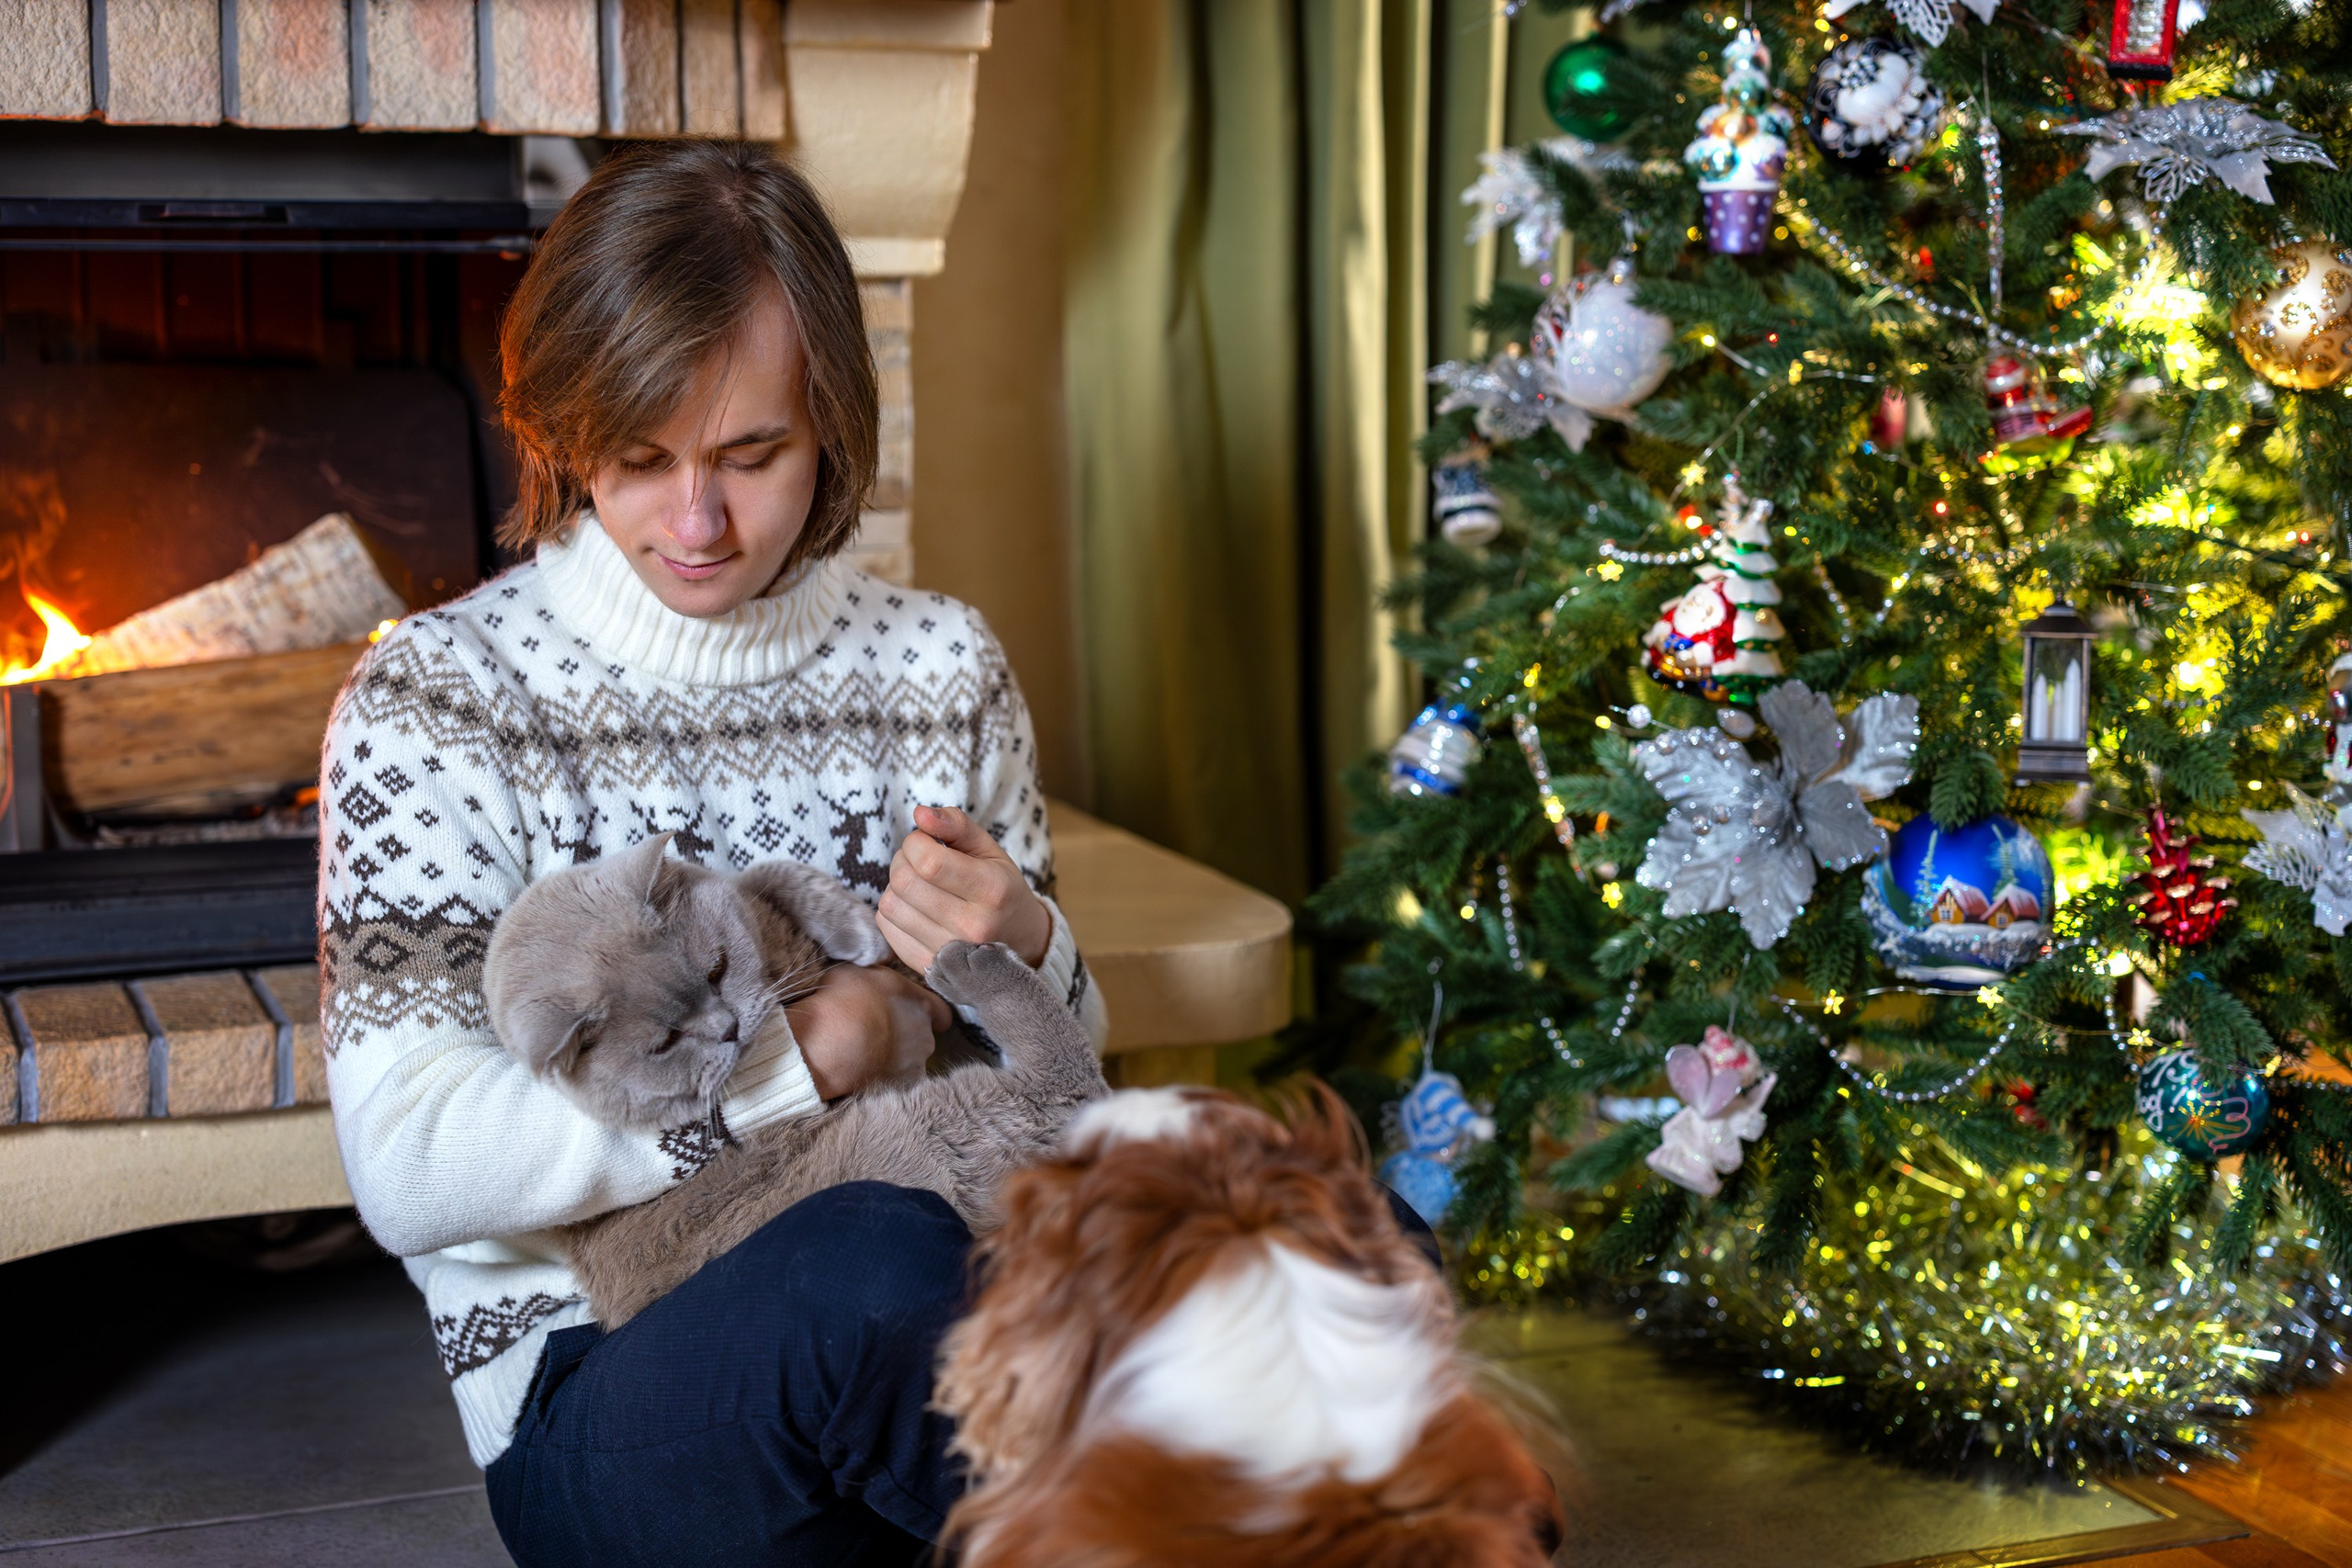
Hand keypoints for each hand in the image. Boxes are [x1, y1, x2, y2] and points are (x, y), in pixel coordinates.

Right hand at [785, 964, 946, 1100]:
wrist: (827, 1044)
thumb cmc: (843, 999)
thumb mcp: (859, 970)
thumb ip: (879, 973)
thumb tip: (880, 972)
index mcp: (922, 1005)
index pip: (942, 1013)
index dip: (930, 1013)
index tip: (913, 1014)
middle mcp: (925, 1036)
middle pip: (924, 1037)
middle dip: (907, 1034)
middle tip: (879, 1030)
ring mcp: (913, 1065)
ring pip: (911, 1060)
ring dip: (896, 1057)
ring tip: (867, 1051)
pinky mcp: (898, 1087)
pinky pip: (896, 1080)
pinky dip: (884, 1076)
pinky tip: (864, 1068)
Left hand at [878, 805, 1052, 971]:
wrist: (1019, 942)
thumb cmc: (1001, 889)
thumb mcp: (990, 850)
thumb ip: (956, 825)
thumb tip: (920, 814)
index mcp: (992, 891)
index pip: (929, 861)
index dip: (916, 842)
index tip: (926, 841)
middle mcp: (973, 927)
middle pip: (905, 882)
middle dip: (903, 860)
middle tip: (919, 860)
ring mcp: (949, 953)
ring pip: (890, 905)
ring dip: (896, 886)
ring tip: (918, 883)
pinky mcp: (928, 967)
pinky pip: (886, 928)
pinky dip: (893, 910)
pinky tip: (914, 906)